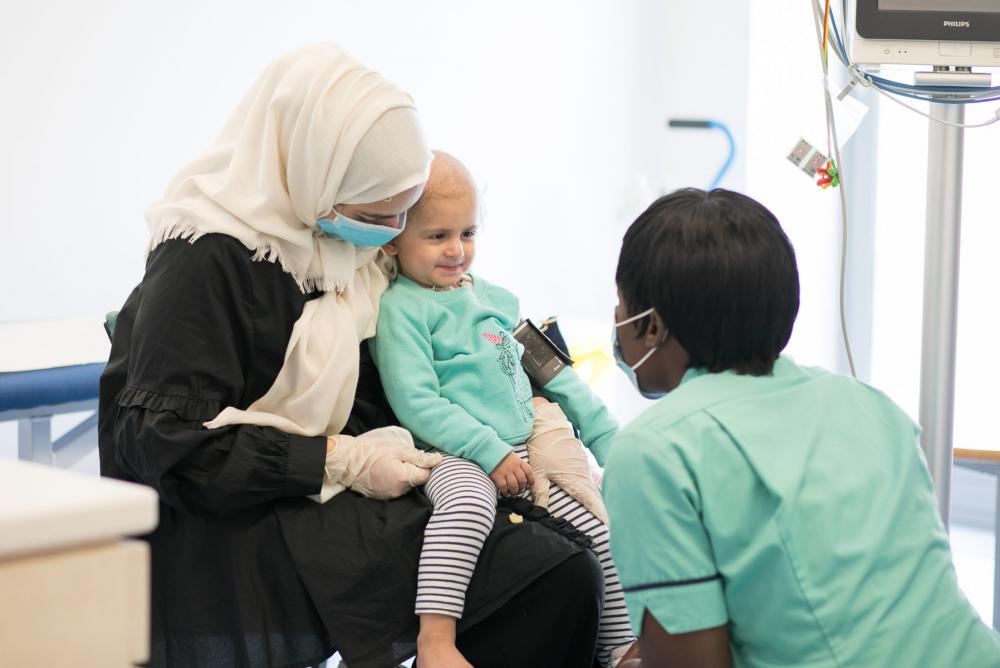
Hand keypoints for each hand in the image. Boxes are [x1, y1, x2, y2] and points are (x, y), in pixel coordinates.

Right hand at [323, 427, 442, 499]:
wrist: (346, 461)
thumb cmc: (371, 451)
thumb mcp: (398, 449)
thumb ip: (419, 457)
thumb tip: (438, 461)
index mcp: (404, 478)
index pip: (426, 475)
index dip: (424, 465)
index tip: (416, 456)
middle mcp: (398, 491)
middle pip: (416, 481)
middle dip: (413, 470)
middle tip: (401, 458)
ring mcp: (390, 496)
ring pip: (406, 485)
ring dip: (404, 475)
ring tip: (391, 464)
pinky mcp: (382, 497)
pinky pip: (396, 489)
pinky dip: (395, 481)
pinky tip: (386, 471)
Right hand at [489, 452, 534, 495]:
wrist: (490, 450)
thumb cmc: (503, 455)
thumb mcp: (514, 457)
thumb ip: (519, 465)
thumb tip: (525, 476)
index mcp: (519, 462)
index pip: (528, 472)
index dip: (531, 480)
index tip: (530, 484)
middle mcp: (514, 467)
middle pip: (522, 480)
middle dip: (522, 487)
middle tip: (520, 490)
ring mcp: (506, 472)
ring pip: (514, 485)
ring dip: (515, 491)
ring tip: (513, 493)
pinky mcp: (498, 476)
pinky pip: (504, 487)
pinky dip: (505, 492)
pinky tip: (506, 493)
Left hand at [526, 397, 608, 523]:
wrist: (548, 426)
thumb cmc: (543, 449)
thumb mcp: (539, 473)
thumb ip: (541, 493)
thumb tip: (541, 511)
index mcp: (574, 479)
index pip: (591, 501)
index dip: (601, 513)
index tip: (609, 525)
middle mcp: (583, 474)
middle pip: (596, 497)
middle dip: (602, 511)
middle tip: (609, 526)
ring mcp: (583, 467)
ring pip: (593, 488)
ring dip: (597, 501)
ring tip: (603, 516)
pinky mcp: (581, 462)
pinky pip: (588, 480)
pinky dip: (591, 490)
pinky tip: (591, 497)